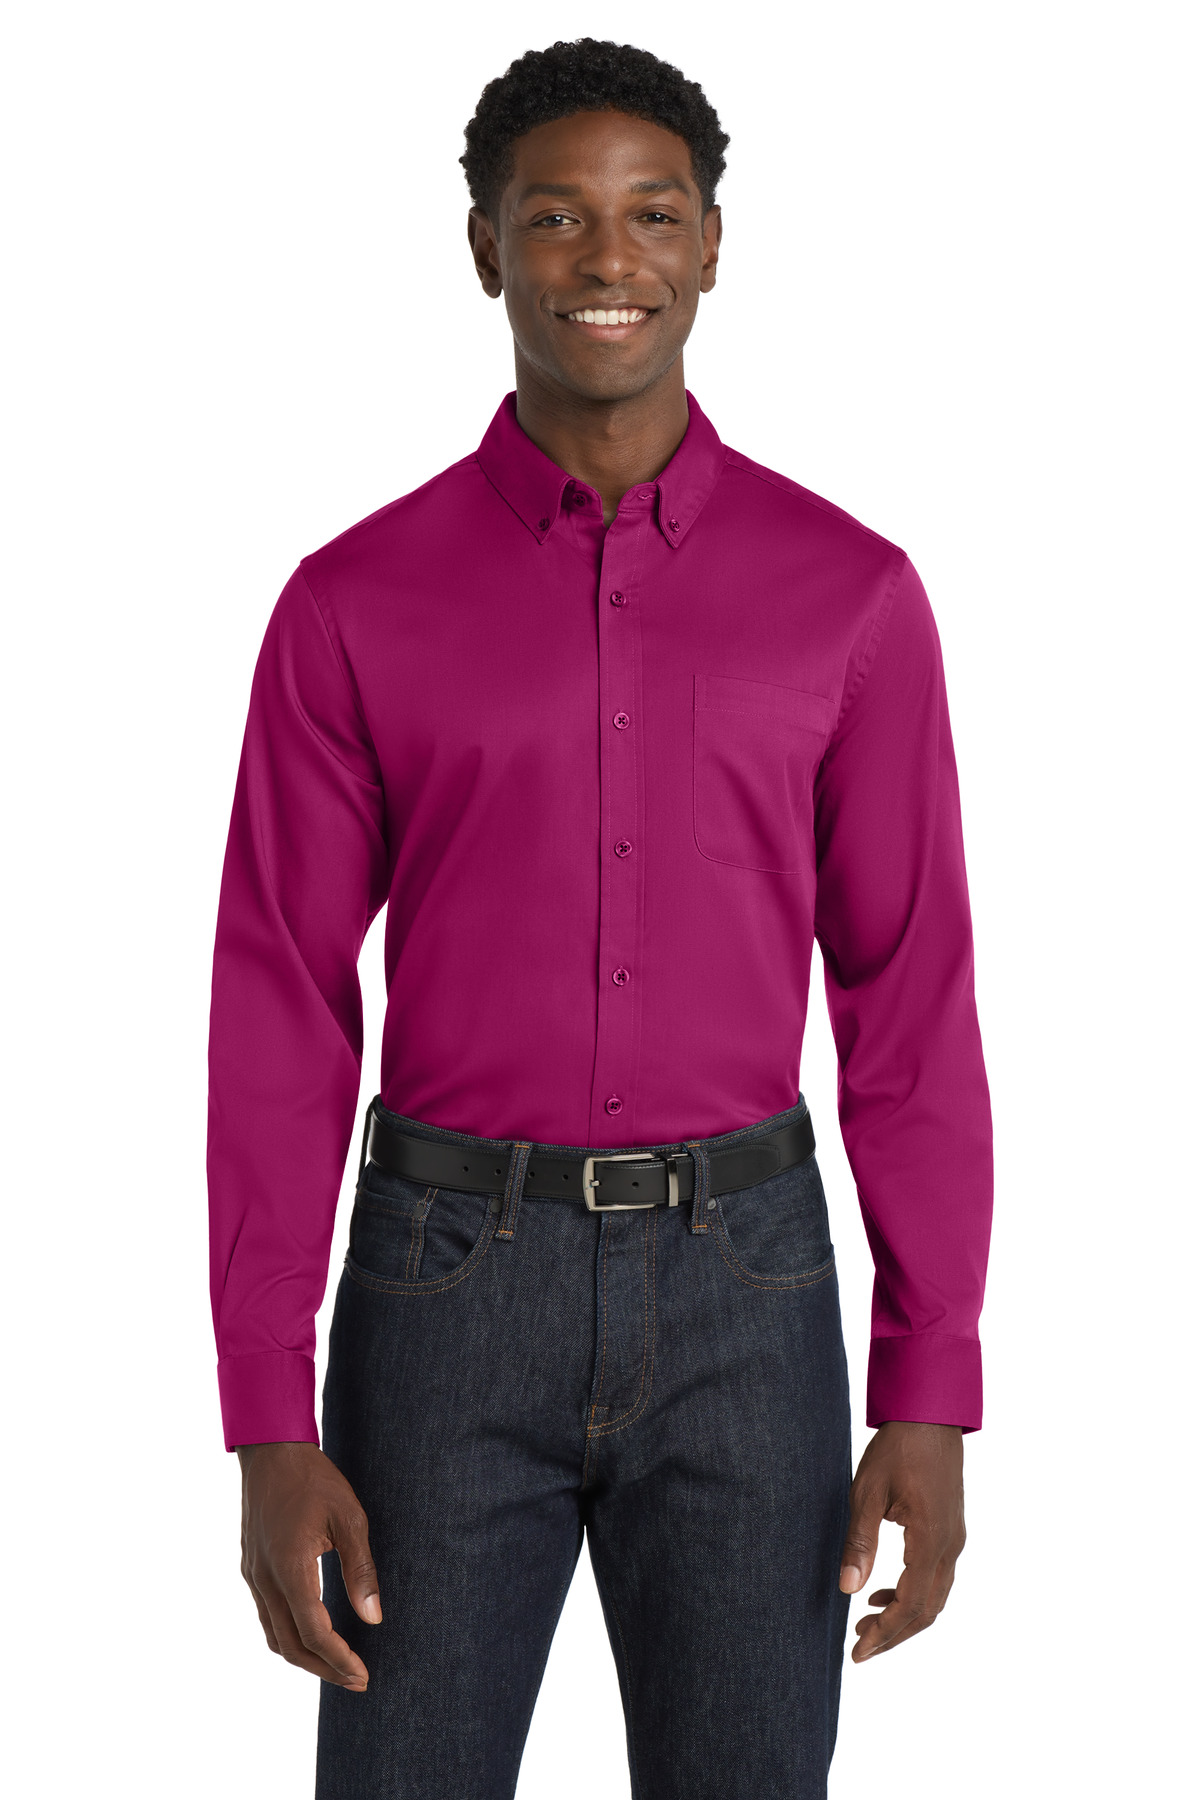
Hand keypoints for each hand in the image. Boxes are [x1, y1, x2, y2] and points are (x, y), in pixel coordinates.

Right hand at [237, 1441, 381, 1689]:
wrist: (271, 1449)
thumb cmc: (314, 1478)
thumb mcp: (349, 1517)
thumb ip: (360, 1570)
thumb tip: (374, 1618)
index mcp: (289, 1567)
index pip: (313, 1632)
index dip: (339, 1659)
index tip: (362, 1673)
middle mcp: (265, 1578)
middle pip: (290, 1645)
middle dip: (324, 1669)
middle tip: (356, 1679)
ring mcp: (253, 1574)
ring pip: (274, 1635)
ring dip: (304, 1657)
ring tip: (337, 1665)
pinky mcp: (251, 1568)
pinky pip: (267, 1615)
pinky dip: (289, 1635)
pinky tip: (311, 1634)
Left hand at [838, 1421, 965, 1661]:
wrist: (931, 1414)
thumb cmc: (898, 1448)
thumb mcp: (867, 1491)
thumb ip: (860, 1541)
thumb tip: (848, 1589)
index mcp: (931, 1540)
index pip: (910, 1605)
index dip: (885, 1635)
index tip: (858, 1653)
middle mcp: (950, 1546)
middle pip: (927, 1611)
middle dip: (894, 1634)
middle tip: (860, 1648)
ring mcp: (955, 1539)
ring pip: (935, 1597)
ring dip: (904, 1616)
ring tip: (867, 1623)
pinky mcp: (951, 1530)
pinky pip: (937, 1577)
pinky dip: (913, 1594)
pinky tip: (885, 1590)